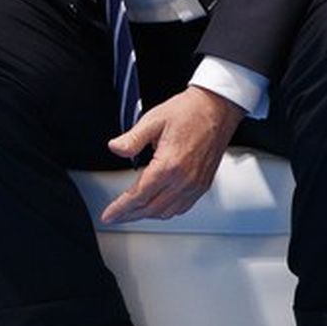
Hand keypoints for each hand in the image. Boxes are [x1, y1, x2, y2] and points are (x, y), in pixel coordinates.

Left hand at [99, 86, 244, 224]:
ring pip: (167, 211)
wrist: (217, 108)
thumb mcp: (153, 120)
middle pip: (151, 208)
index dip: (121, 208)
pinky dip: (166, 211)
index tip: (109, 215)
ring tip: (131, 213)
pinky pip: (183, 207)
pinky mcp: (203, 184)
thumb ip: (132, 139)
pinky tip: (156, 206)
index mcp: (169, 165)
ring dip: (147, 215)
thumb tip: (115, 148)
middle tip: (115, 216)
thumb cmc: (189, 112)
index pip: (139, 195)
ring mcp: (196, 184)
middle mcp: (184, 179)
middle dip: (130, 215)